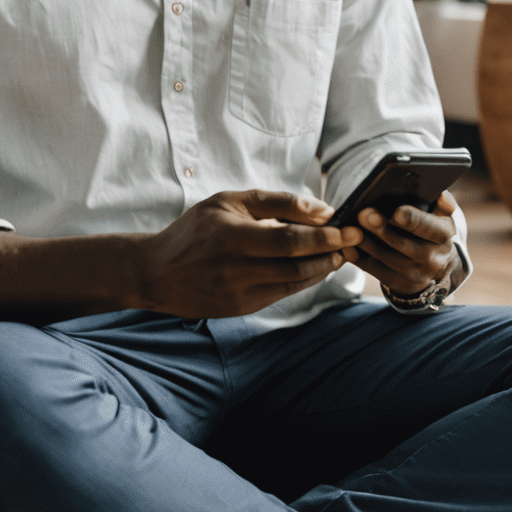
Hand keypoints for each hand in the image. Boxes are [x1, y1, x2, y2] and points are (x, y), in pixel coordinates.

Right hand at [133, 189, 363, 318]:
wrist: (157, 272)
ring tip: (339, 253)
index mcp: (231, 235)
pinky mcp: (241, 308)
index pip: (290, 239)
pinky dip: (305, 279)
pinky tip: (316, 266)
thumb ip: (275, 202)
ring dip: (324, 268)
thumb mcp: (229, 202)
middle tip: (354, 241)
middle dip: (332, 252)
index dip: (324, 236)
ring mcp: (238, 292)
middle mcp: (235, 267)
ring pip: (295, 281)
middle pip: (297, 263)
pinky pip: (283, 293)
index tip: (349, 227)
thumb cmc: (196, 230)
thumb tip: (321, 209)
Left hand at [352, 191, 458, 298]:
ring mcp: (414, 273)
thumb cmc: (433, 230)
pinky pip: (373, 269)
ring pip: (384, 257)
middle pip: (403, 243)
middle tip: (363, 213)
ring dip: (365, 241)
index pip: (430, 228)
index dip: (413, 221)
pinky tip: (348, 243)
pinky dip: (358, 255)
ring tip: (350, 226)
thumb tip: (439, 193)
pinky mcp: (397, 283)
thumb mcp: (443, 216)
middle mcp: (432, 258)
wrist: (436, 266)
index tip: (396, 213)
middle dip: (381, 229)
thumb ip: (442, 202)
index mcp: (444, 235)